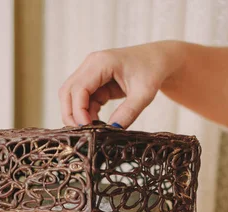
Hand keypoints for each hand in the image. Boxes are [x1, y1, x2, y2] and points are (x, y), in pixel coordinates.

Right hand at [59, 41, 185, 127]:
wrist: (160, 60)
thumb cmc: (153, 71)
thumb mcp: (144, 94)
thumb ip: (128, 113)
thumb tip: (111, 131)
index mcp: (101, 62)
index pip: (78, 89)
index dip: (79, 112)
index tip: (89, 130)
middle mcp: (90, 65)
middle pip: (67, 92)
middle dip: (71, 115)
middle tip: (83, 134)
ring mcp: (90, 73)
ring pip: (72, 97)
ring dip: (78, 115)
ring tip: (94, 130)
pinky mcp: (94, 83)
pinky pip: (83, 100)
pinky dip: (87, 114)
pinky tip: (98, 124)